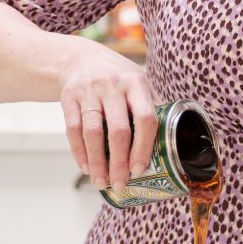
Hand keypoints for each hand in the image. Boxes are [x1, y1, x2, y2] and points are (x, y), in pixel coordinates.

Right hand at [58, 43, 157, 191]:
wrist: (80, 59)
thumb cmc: (118, 78)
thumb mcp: (138, 83)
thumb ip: (152, 107)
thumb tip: (172, 140)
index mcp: (136, 83)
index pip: (145, 118)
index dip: (144, 147)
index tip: (140, 169)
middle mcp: (112, 86)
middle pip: (118, 130)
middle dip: (119, 162)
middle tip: (120, 184)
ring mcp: (89, 91)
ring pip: (92, 133)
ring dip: (97, 162)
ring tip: (101, 182)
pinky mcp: (69, 98)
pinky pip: (72, 130)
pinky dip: (79, 152)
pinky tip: (86, 168)